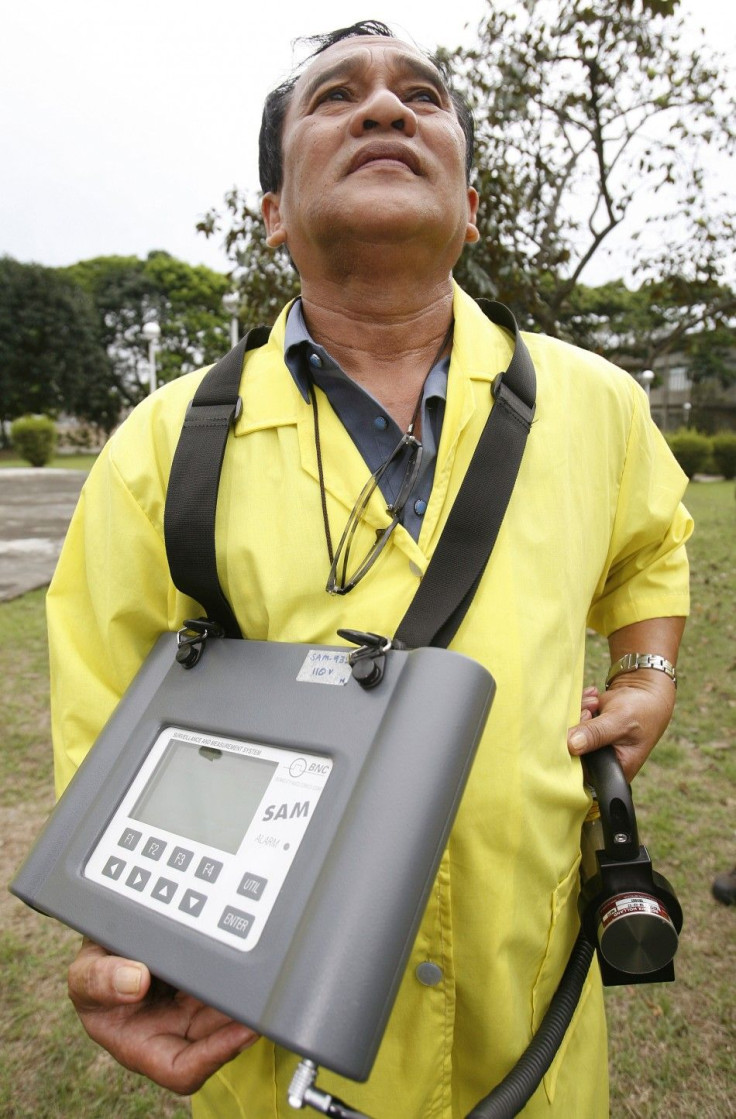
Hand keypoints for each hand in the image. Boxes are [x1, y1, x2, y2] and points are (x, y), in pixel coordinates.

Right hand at [68, 939, 258, 1094]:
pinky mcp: (206, 984)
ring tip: (264, 981)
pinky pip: (229, 985)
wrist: (108, 942)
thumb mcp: (84, 974)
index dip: (215, 1057)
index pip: (183, 1069)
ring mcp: (193, 1008)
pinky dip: (241, 978)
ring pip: (229, 1012)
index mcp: (139, 1044)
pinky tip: (252, 964)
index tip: (242, 1032)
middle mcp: (172, 1031)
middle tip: (265, 1000)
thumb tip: (136, 982)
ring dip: (247, 1000)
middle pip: (217, 1039)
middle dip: (241, 1021)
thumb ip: (99, 980)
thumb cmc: (95, 968)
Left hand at [567, 672, 676, 781]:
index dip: (572, 753)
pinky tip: (593, 700)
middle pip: (571, 751)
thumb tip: (571, 746)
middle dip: (576, 726)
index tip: (577, 728)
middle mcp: (600, 762)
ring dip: (578, 713)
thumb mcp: (621, 722)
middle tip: (589, 711)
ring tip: (594, 703)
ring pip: (568, 733)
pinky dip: (578, 707)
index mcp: (615, 770)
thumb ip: (596, 734)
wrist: (645, 692)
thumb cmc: (642, 711)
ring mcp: (590, 746)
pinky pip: (570, 720)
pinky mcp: (585, 730)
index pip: (583, 772)